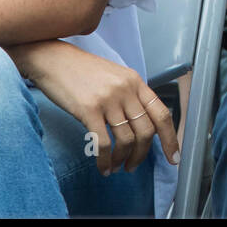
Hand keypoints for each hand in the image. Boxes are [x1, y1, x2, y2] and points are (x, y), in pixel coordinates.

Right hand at [16, 40, 178, 176]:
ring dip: (122, 159)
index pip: (161, 113)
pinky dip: (105, 161)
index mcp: (135, 81)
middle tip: (132, 166)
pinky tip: (102, 167)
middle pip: (146, 131)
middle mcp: (126, 89)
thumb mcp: (114, 77)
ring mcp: (108, 99)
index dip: (170, 138)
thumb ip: (129, 96)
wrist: (53, 59)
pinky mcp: (89, 110)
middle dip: (141, 155)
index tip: (173, 157)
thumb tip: (141, 127)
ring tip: (115, 166)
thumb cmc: (81, 71)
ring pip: (126, 140)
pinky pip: (103, 143)